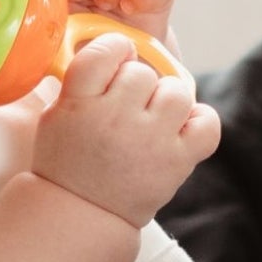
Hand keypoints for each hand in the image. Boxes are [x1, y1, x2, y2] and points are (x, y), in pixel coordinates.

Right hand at [32, 33, 220, 226]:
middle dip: (137, 84)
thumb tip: (117, 49)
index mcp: (79, 103)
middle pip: (142, 72)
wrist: (82, 213)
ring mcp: (150, 141)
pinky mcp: (176, 162)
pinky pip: (207, 123)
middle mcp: (116, 118)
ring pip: (175, 92)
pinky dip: (199, 121)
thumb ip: (81, 81)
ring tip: (152, 120)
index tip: (117, 61)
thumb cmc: (68, 161)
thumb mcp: (55, 115)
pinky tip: (180, 129)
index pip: (106, 49)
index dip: (116, 49)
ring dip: (166, 101)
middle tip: (128, 106)